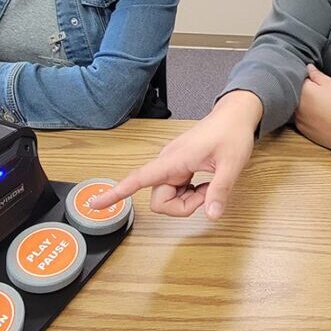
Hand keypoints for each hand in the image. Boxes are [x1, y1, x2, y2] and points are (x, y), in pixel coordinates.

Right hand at [91, 91, 262, 219]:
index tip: (95, 204)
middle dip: (184, 206)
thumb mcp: (231, 164)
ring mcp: (173, 165)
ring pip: (170, 197)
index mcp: (174, 159)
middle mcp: (168, 163)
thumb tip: (211, 215)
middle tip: (209, 193)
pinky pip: (177, 190)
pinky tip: (206, 181)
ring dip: (190, 199)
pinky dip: (192, 193)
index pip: (138, 178)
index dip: (116, 192)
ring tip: (211, 184)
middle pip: (160, 200)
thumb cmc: (232, 133)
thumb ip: (220, 190)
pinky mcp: (180, 167)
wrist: (235, 114)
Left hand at [294, 64, 330, 149]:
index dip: (306, 79)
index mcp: (302, 90)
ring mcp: (297, 118)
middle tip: (317, 93)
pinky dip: (305, 116)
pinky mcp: (301, 128)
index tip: (314, 81)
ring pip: (296, 107)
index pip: (297, 79)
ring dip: (303, 104)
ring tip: (318, 105)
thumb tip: (308, 67)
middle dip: (303, 91)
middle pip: (294, 93)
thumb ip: (316, 74)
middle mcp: (295, 104)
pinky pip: (300, 118)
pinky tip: (317, 115)